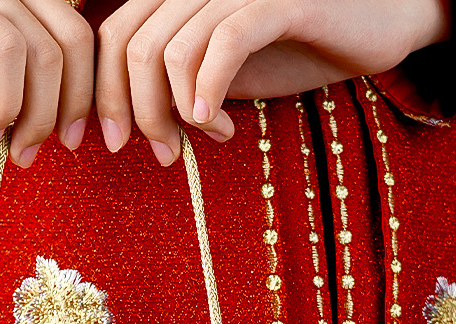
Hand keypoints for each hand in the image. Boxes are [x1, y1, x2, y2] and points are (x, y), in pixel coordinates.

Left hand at [95, 0, 450, 163]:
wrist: (377, 23)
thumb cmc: (297, 46)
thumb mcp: (222, 69)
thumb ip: (175, 83)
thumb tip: (129, 122)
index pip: (113, 36)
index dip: (101, 94)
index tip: (107, 144)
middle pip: (132, 47)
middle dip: (132, 112)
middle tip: (158, 152)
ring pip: (170, 52)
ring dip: (173, 112)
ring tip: (199, 139)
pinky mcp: (278, 1)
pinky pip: (223, 44)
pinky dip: (208, 92)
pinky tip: (213, 124)